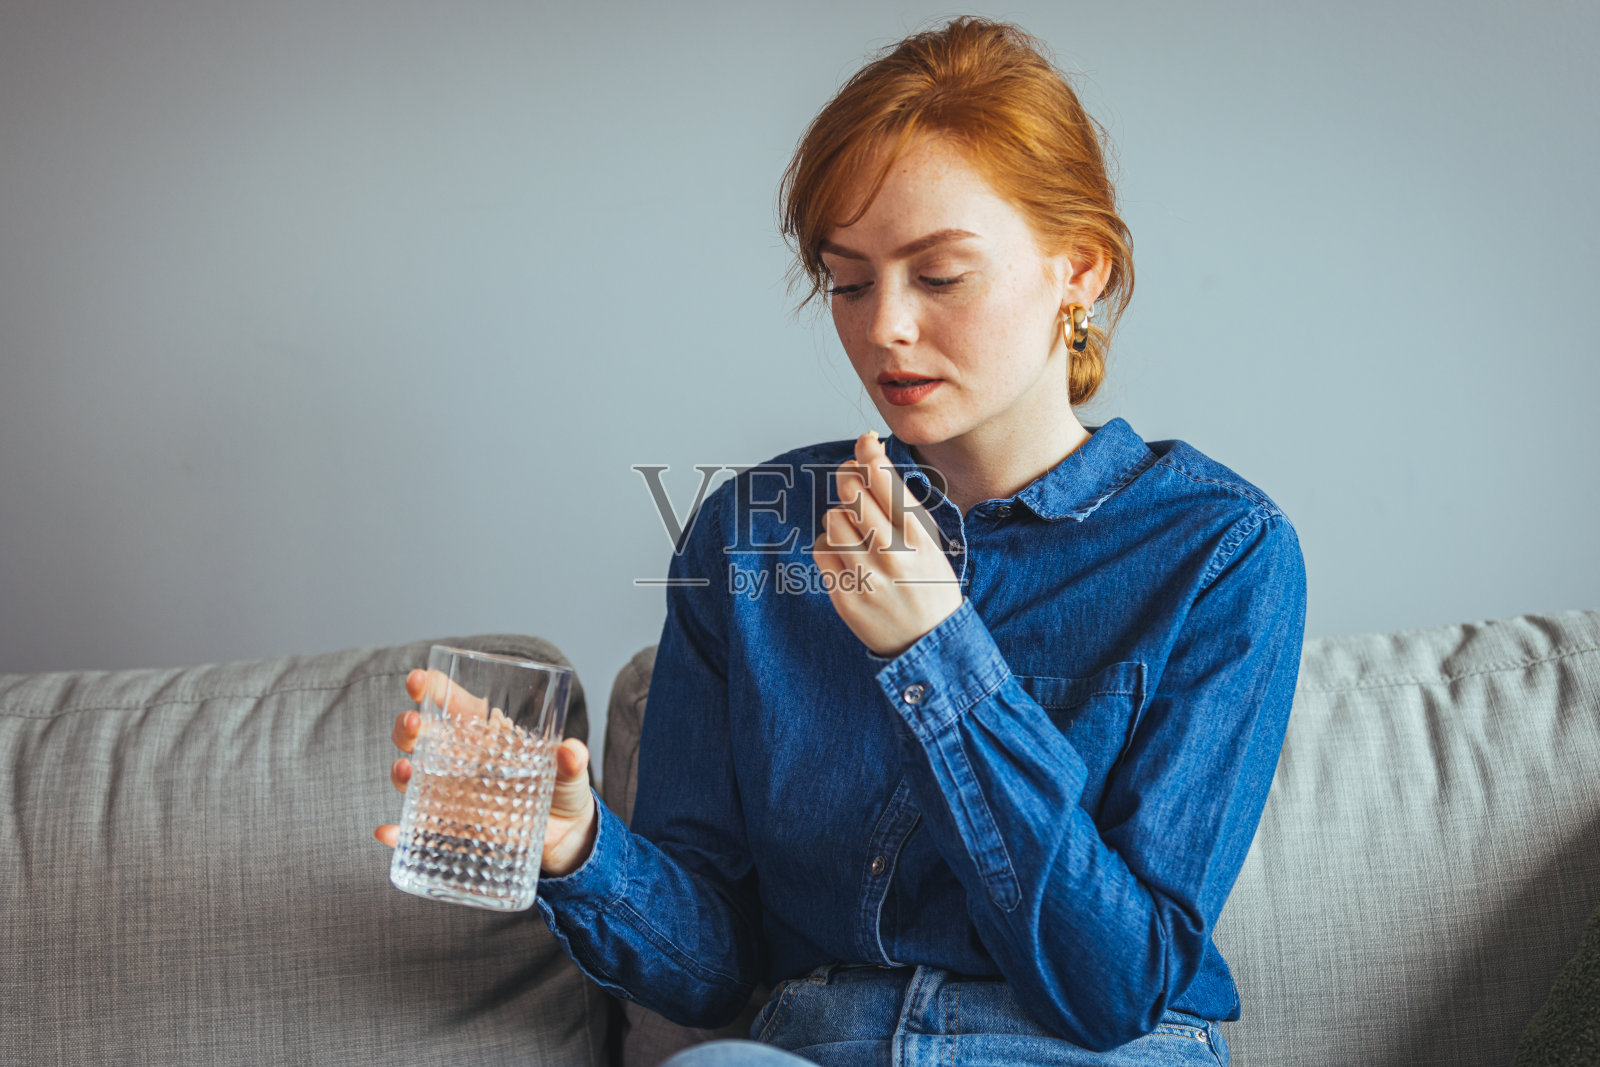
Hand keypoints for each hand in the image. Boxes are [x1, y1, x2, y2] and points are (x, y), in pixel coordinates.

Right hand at [374, 668, 599, 877]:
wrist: (564, 837)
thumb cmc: (562, 790)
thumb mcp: (569, 773)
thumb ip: (570, 761)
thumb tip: (572, 751)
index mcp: (487, 734)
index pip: (453, 703)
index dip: (432, 688)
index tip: (419, 679)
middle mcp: (461, 760)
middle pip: (422, 736)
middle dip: (408, 726)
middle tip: (413, 723)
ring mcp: (452, 794)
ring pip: (414, 776)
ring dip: (402, 771)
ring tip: (407, 770)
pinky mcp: (453, 827)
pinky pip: (418, 829)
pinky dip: (398, 832)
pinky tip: (388, 833)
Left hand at [811, 432, 963, 657]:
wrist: (929, 642)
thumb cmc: (928, 584)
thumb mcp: (929, 541)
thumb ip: (901, 504)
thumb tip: (867, 459)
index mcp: (918, 538)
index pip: (884, 480)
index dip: (869, 453)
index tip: (865, 442)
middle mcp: (892, 555)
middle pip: (851, 493)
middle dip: (849, 480)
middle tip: (853, 483)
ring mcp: (867, 578)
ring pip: (832, 519)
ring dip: (840, 517)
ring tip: (856, 530)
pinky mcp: (845, 597)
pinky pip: (822, 549)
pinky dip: (830, 545)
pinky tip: (847, 554)